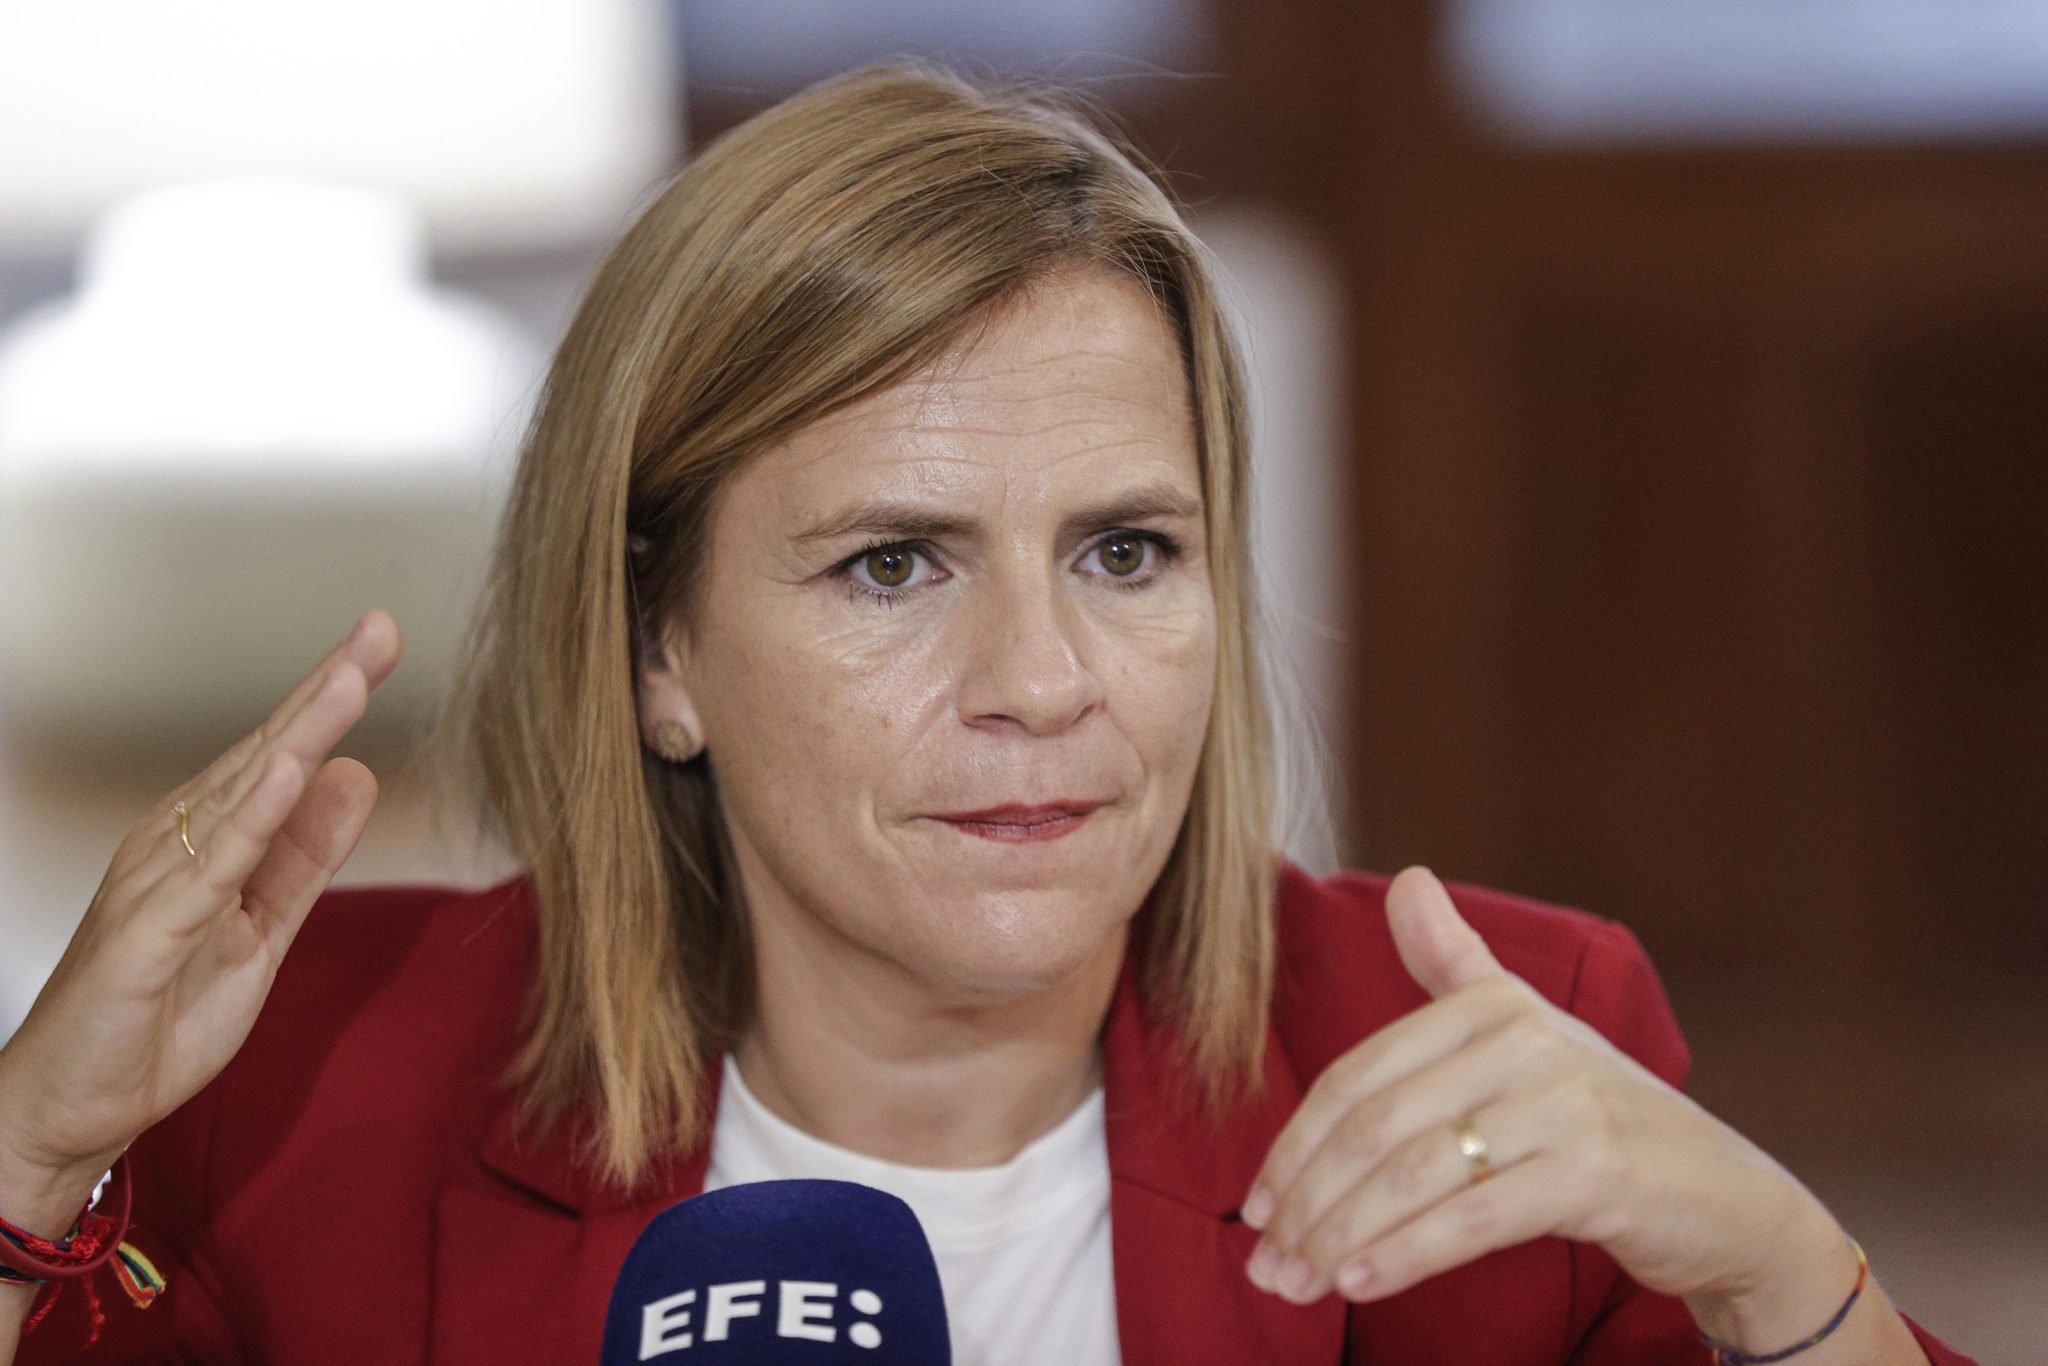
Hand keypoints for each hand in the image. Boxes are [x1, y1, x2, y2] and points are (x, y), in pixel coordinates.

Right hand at [0, 610, 401, 1224]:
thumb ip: (307, 857)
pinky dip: (253, 817)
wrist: (72, 1108)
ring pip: (242, 794)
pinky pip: (211, 866)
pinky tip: (291, 773)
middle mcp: (177, 845)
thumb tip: (356, 777)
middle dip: (324, 690)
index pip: (281, 757)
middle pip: (265, 754)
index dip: (331, 699)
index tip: (380, 641)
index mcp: (208, 842)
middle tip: (378, 629)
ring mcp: (159, 882)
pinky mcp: (150, 931)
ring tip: (349, 677)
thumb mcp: (263, 930)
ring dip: (299, 732)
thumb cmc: (154, 1018)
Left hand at [1240, 865, 1835, 1316]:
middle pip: (1375, 1127)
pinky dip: (1405, 1253)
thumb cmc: (1601, 1116)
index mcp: (1492, 1005)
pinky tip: (1358, 1282)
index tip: (1256, 1206)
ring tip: (1297, 1285)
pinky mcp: (1595, 1173)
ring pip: (1414, 1175)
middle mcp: (1524, 1041)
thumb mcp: (1524, 1031)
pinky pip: (1472, 1218)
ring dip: (1340, 1237)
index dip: (1296, 1145)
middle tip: (1266, 1264)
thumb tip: (1406, 880)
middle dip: (1308, 1203)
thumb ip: (1453, 963)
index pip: (1359, 1079)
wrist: (1726, 1199)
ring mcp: (1562, 1104)